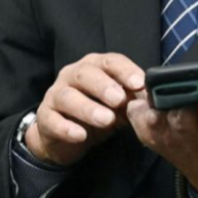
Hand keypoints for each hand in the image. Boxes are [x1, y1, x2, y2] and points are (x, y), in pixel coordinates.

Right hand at [24, 53, 145, 166]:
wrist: (66, 136)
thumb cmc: (97, 111)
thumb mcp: (118, 105)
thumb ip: (132, 99)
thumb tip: (152, 100)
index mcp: (94, 67)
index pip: (109, 62)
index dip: (124, 70)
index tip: (139, 83)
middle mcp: (72, 76)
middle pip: (85, 74)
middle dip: (103, 86)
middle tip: (119, 99)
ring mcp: (56, 95)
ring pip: (68, 96)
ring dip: (87, 107)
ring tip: (106, 120)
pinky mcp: (45, 117)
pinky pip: (53, 120)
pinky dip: (66, 128)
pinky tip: (80, 135)